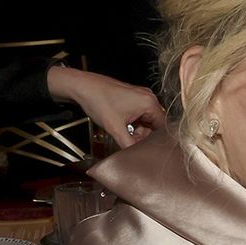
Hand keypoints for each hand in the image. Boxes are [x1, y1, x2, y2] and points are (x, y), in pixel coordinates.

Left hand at [47, 67, 165, 146]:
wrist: (82, 87)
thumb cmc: (98, 100)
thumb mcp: (115, 128)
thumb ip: (129, 145)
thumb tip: (137, 157)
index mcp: (149, 103)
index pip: (163, 128)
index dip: (154, 140)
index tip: (146, 149)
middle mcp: (149, 97)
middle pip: (155, 125)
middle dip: (144, 136)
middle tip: (130, 142)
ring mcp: (141, 96)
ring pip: (147, 121)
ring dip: (138, 130)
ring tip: (123, 133)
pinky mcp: (133, 97)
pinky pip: (140, 115)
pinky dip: (134, 124)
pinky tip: (123, 126)